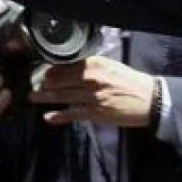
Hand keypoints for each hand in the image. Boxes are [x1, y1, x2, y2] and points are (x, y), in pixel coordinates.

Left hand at [30, 55, 154, 127]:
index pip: (67, 65)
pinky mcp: (95, 112)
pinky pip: (73, 114)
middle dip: (46, 83)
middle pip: (61, 80)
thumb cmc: (130, 81)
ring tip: (33, 97)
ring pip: (63, 96)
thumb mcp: (111, 65)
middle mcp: (91, 78)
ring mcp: (92, 96)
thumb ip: (92, 65)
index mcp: (95, 64)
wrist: (148, 99)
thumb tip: (72, 66)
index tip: (44, 72)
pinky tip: (48, 117)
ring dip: (46, 97)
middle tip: (34, 85)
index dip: (53, 69)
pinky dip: (59, 116)